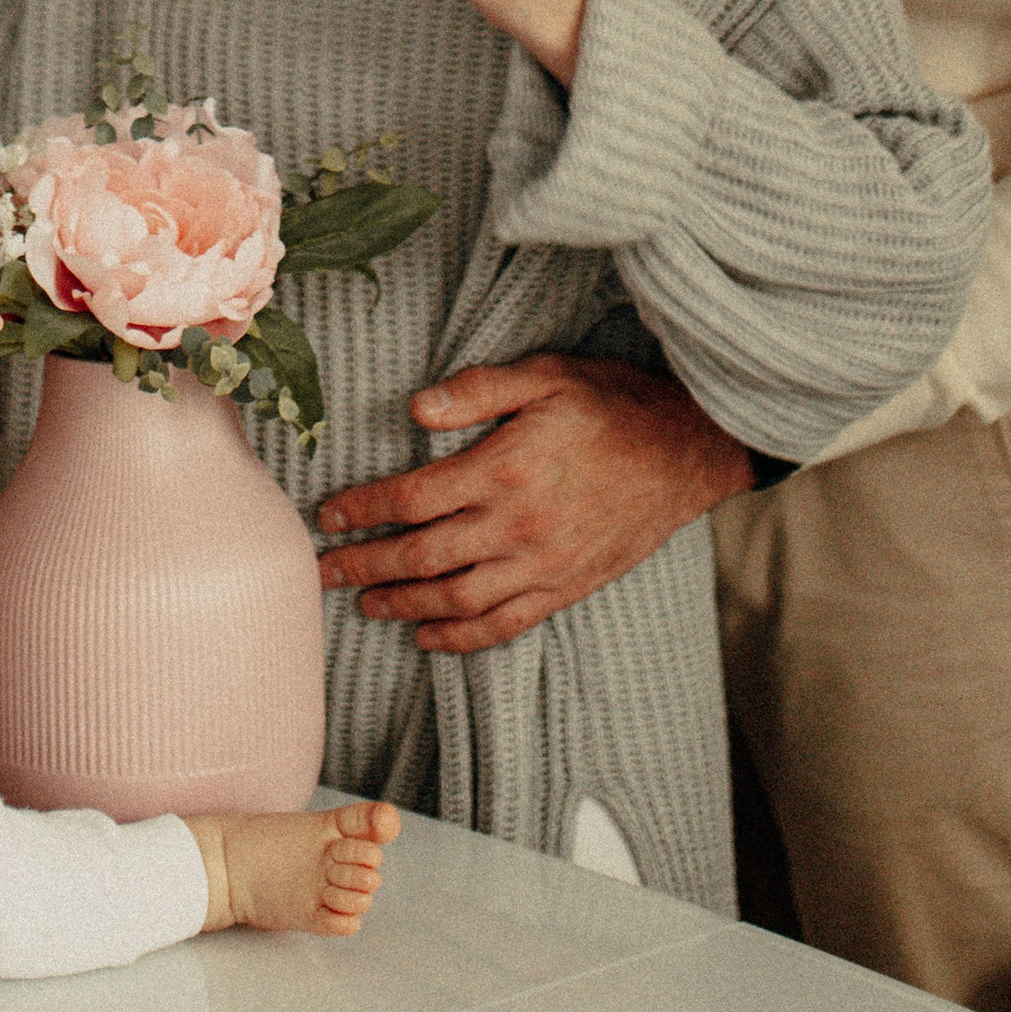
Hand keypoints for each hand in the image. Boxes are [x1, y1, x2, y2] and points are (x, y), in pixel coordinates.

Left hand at [314, 356, 757, 652]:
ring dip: (403, 604)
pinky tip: (429, 636)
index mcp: (506, 469)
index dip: (365, 509)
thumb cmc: (612, 404)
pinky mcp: (566, 588)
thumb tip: (415, 409)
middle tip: (324, 571)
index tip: (329, 516)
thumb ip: (478, 390)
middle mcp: (519, 526)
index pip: (414, 498)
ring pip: (457, 598)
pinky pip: (504, 624)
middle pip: (423, 555)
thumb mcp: (545, 375)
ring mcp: (544, 565)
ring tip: (366, 602)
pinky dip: (461, 636)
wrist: (687, 450)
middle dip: (366, 564)